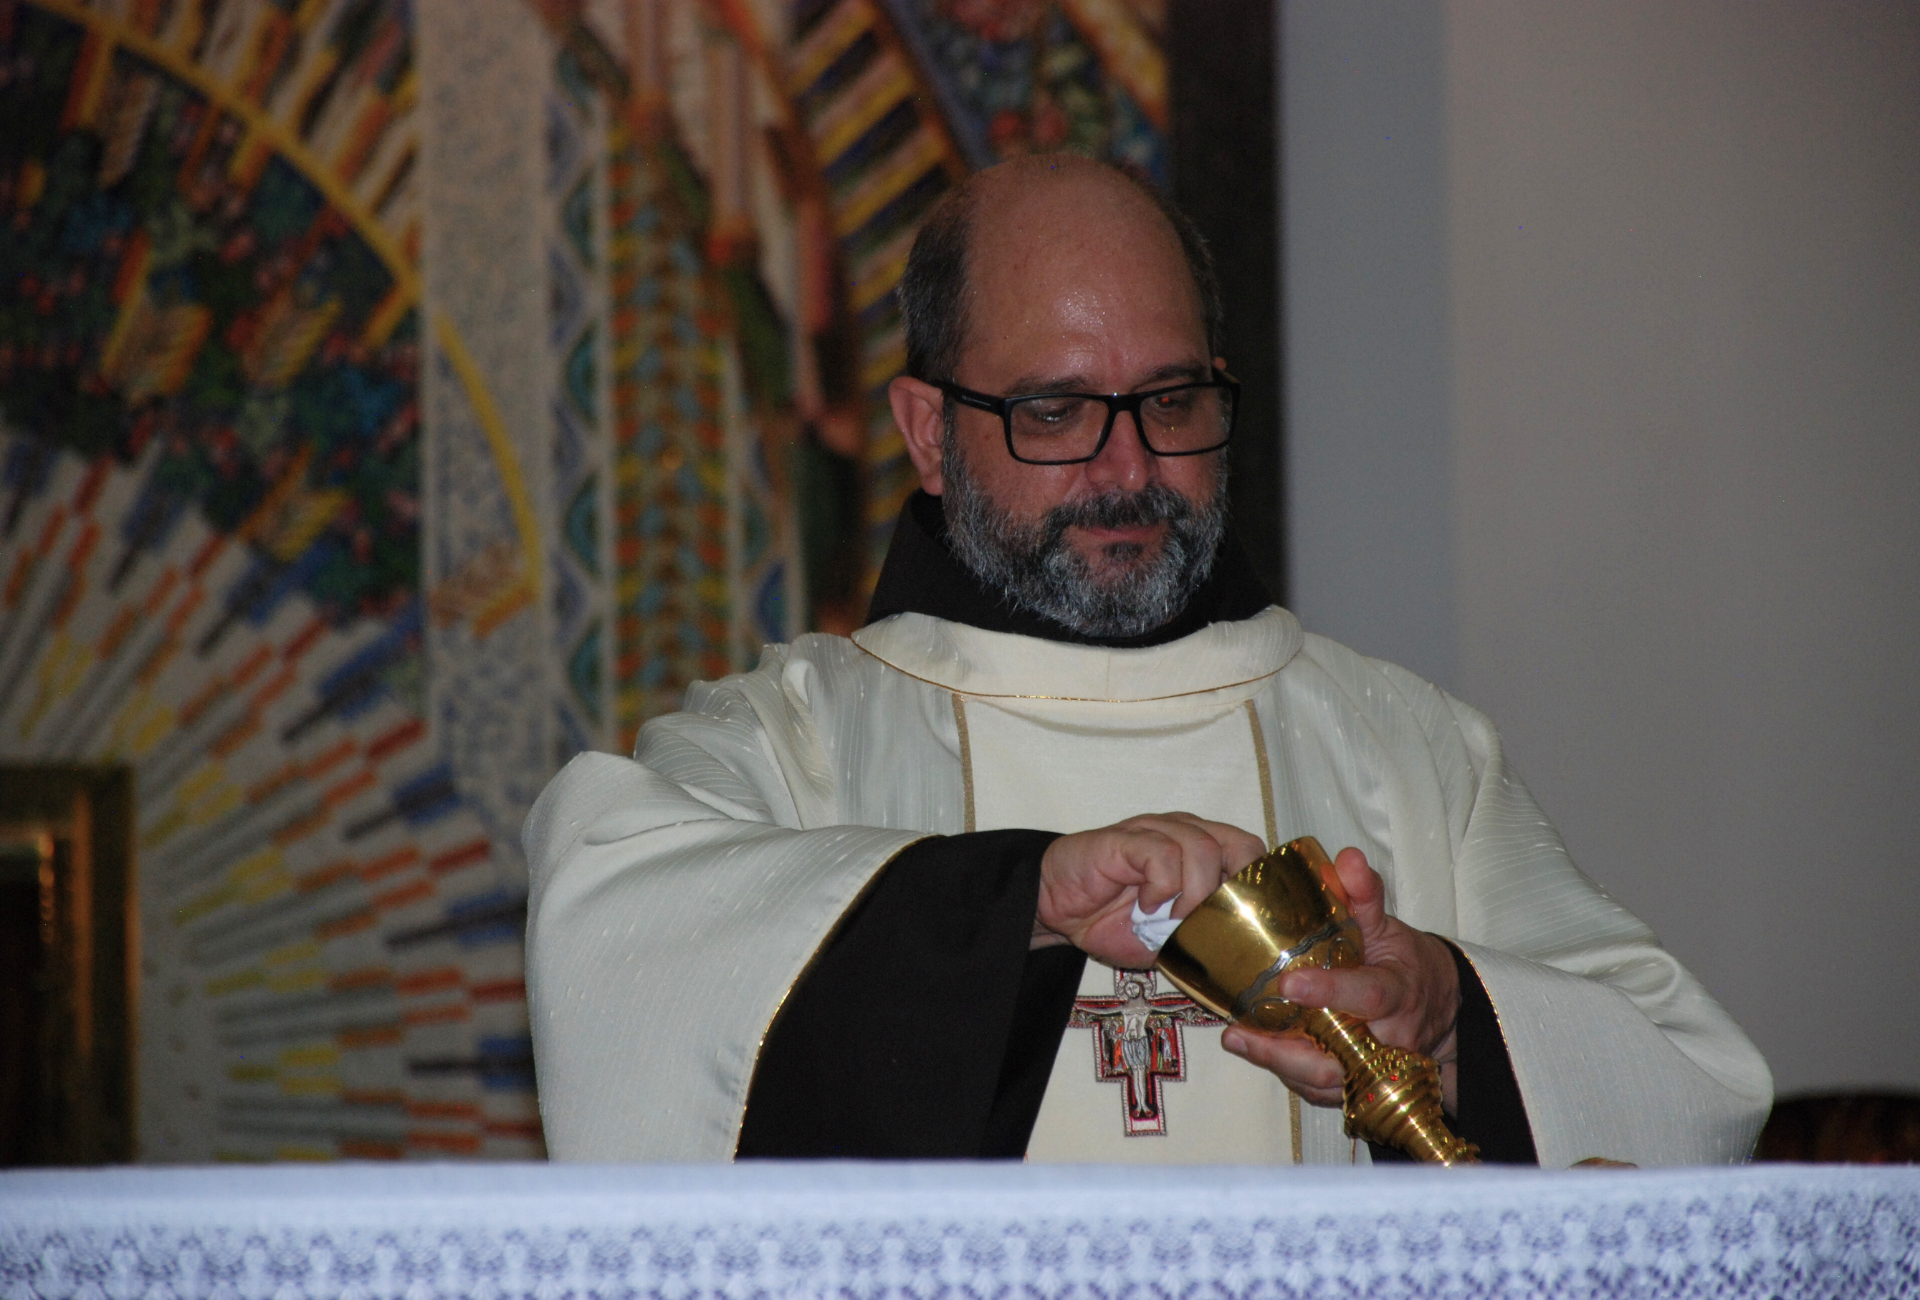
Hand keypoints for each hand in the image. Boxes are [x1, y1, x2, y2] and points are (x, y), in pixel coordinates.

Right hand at [1035, 813, 1265, 967]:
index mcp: (1201, 850)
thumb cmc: (1111, 919)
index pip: (1251, 855)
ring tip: (1172, 917)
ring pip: (1203, 849)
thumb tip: (1239, 954)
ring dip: (1194, 893)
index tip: (1242, 924)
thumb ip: (1202, 934)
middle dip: (1234, 888)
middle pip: (1240, 844)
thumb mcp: (1168, 938)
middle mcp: (1184, 832)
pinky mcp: (1127, 838)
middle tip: (1213, 919)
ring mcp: (1156, 830)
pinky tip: (1146, 906)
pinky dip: (1162, 887)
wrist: (1055, 909)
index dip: (1254, 888)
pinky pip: (1163, 855)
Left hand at [1220, 846, 1461, 1112]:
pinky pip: (1319, 1087)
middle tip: (1241, 1032)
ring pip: (1325, 1080)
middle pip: (1340, 1055)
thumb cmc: (1404, 965)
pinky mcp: (1357, 1086)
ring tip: (1237, 1040)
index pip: (1368, 996)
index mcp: (1398, 994)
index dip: (1330, 991)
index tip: (1289, 982)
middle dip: (1289, 1051)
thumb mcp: (1389, 926)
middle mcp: (1389, 1040)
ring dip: (1279, 1064)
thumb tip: (1346, 858)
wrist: (1437, 1010)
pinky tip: (1253, 1050)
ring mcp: (1374, 1070)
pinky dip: (1286, 1071)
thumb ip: (1364, 895)